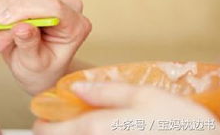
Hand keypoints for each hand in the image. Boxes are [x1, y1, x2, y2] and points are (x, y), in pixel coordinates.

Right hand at [0, 0, 91, 94]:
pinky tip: (0, 33)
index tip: (2, 24)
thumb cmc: (42, 71)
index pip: (53, 6)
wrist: (39, 71)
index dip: (24, 10)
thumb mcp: (35, 65)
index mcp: (76, 25)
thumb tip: (21, 27)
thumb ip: (29, 45)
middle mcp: (67, 7)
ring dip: (0, 19)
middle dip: (8, 19)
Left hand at [34, 82, 219, 134]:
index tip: (40, 121)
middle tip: (59, 124)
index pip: (55, 131)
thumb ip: (105, 91)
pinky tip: (103, 131)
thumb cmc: (180, 124)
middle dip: (58, 133)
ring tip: (79, 127)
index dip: (43, 126)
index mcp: (99, 129)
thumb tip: (76, 88)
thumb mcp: (142, 95)